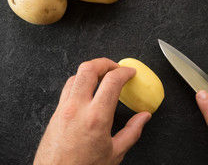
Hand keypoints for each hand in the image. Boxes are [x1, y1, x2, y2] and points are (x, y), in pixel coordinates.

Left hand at [33, 58, 151, 164]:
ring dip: (91, 71)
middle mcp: (77, 108)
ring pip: (76, 75)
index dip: (125, 72)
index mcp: (97, 117)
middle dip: (105, 62)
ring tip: (102, 76)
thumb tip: (144, 117)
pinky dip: (80, 82)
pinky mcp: (55, 113)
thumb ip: (132, 132)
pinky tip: (88, 90)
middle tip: (115, 67)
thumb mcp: (115, 153)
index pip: (112, 80)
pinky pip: (67, 88)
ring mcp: (63, 109)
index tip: (130, 73)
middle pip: (89, 68)